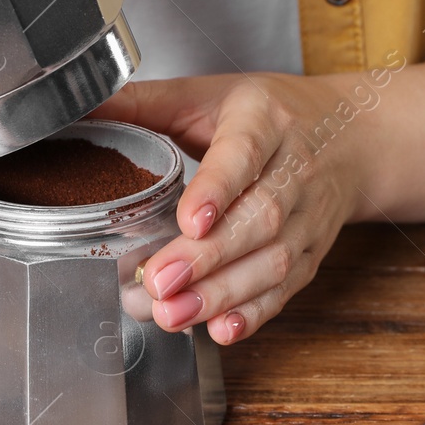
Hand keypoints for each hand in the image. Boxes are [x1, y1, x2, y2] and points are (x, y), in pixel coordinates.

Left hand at [93, 73, 368, 346]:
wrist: (351, 136)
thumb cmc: (269, 114)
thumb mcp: (210, 94)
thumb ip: (144, 102)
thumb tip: (73, 104)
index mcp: (265, 120)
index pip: (244, 153)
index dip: (219, 189)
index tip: (189, 220)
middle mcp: (296, 169)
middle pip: (260, 218)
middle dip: (209, 256)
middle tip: (160, 281)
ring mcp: (308, 216)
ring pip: (274, 260)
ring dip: (224, 293)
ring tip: (174, 313)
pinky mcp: (313, 253)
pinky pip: (287, 288)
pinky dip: (255, 314)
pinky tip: (221, 330)